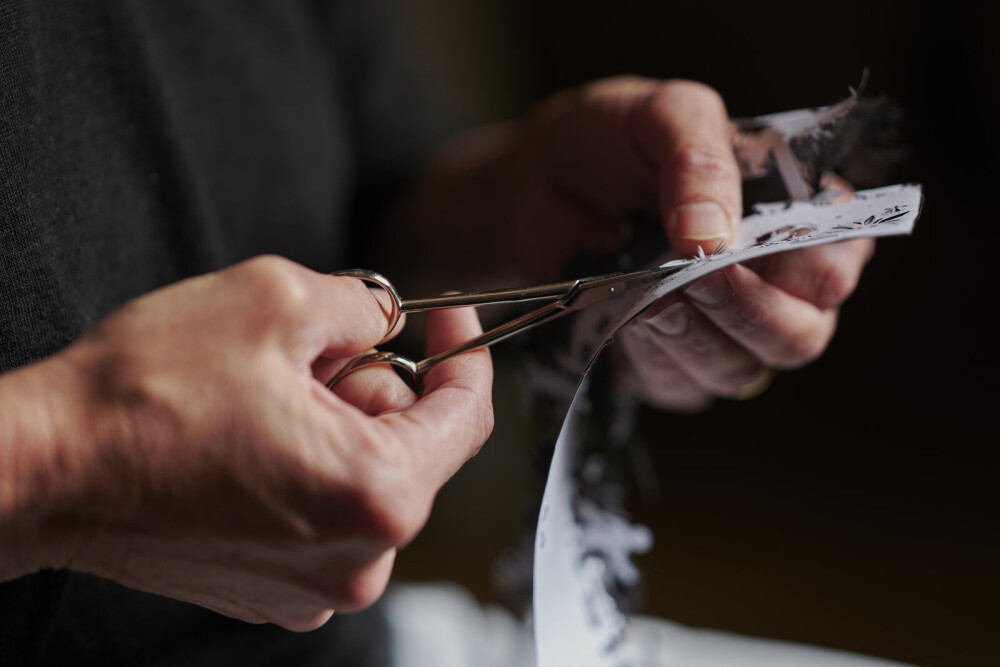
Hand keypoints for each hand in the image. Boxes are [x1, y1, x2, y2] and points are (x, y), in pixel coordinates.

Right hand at [0, 256, 492, 630]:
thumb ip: (363, 304)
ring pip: (368, 476)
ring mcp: (316, 586)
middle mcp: (359, 559)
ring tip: (264, 400)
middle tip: (306, 356)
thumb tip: (388, 318)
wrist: (44, 468)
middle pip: (414, 446)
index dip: (464, 353)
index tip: (447, 319)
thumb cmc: (144, 396)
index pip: (467, 416)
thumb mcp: (273, 300)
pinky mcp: (276, 589)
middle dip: (373, 387)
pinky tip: (251, 439)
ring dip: (335, 425)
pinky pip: (328, 511)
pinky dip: (309, 465)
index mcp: (377, 492)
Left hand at [513, 77, 873, 407]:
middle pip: (800, 336)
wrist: (531, 184)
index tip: (749, 248)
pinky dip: (652, 357)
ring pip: (740, 370)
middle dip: (747, 311)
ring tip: (648, 293)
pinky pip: (681, 386)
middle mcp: (771, 283)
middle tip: (692, 276)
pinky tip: (627, 318)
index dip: (809, 268)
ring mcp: (721, 332)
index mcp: (793, 216)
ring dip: (693, 336)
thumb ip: (700, 158)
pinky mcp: (669, 366)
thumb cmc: (609, 142)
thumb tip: (714, 235)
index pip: (839, 264)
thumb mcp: (659, 115)